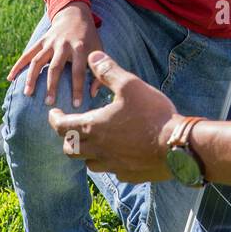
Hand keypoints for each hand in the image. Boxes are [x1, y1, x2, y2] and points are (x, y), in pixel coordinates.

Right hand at [7, 1, 102, 107]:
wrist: (74, 14)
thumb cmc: (89, 37)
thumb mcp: (99, 49)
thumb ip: (98, 70)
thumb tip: (93, 94)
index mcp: (80, 48)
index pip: (78, 71)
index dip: (77, 88)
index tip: (76, 105)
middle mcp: (63, 45)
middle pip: (55, 67)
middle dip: (52, 85)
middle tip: (49, 102)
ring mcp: (50, 42)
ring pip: (38, 60)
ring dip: (32, 77)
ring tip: (27, 93)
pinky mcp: (41, 40)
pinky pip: (27, 54)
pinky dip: (18, 65)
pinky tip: (10, 78)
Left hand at [49, 51, 178, 181]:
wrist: (176, 146)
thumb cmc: (151, 114)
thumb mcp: (130, 85)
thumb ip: (108, 71)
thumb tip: (92, 56)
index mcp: (93, 127)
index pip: (62, 126)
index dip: (55, 119)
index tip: (54, 114)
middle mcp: (98, 150)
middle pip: (70, 149)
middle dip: (67, 137)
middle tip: (71, 128)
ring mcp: (112, 165)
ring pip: (88, 163)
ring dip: (86, 152)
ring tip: (94, 141)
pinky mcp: (127, 174)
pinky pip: (110, 169)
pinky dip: (108, 161)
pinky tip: (118, 153)